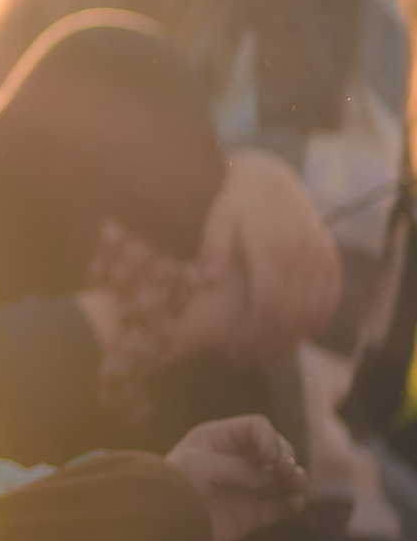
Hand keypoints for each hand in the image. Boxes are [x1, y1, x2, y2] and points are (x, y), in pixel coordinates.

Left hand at [166, 413, 307, 540]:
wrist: (162, 526)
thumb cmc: (175, 487)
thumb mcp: (201, 466)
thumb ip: (241, 468)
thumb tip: (274, 478)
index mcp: (217, 439)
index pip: (257, 428)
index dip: (270, 438)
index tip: (271, 456)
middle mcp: (233, 461)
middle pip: (274, 449)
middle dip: (285, 456)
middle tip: (287, 471)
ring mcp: (243, 488)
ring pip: (281, 478)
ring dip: (295, 478)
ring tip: (297, 482)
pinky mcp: (250, 515)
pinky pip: (280, 507)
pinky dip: (293, 504)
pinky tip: (295, 502)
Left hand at [201, 150, 339, 365]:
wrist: (269, 177)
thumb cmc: (233, 200)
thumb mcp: (216, 215)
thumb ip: (212, 246)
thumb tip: (209, 279)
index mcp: (273, 249)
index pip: (268, 307)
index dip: (251, 336)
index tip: (231, 353)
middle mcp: (303, 256)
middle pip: (290, 317)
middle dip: (267, 345)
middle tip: (243, 363)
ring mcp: (321, 258)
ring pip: (312, 313)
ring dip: (290, 341)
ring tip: (263, 358)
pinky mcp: (331, 258)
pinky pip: (329, 299)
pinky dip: (315, 323)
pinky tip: (295, 339)